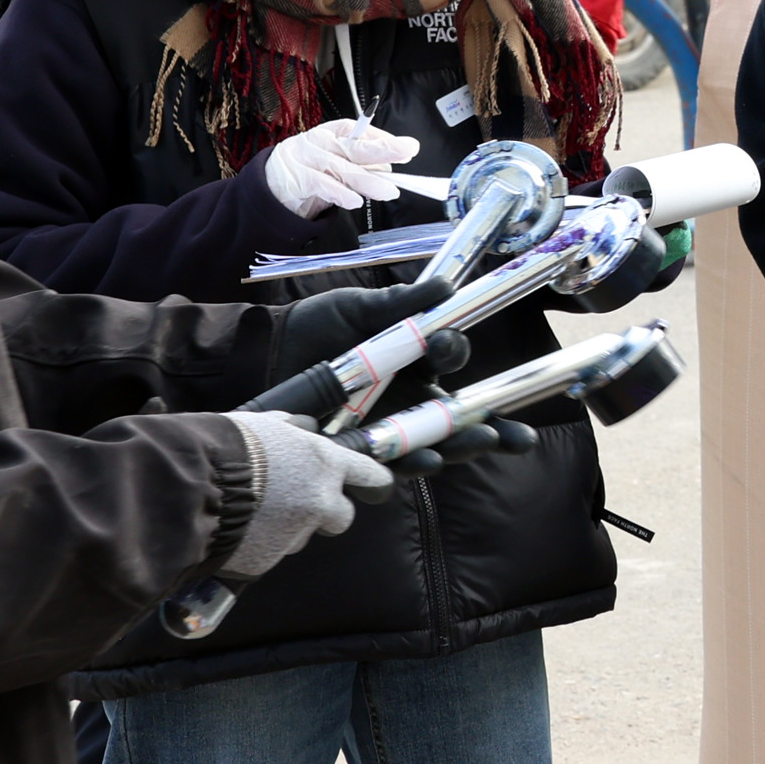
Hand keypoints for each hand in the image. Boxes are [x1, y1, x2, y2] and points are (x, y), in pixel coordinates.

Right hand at [217, 410, 394, 576]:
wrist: (189, 486)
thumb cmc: (225, 447)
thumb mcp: (263, 426)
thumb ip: (287, 430)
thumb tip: (293, 426)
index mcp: (326, 463)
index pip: (371, 475)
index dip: (373, 482)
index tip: (374, 487)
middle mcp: (320, 501)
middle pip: (341, 517)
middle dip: (323, 513)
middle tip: (294, 505)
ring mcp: (295, 534)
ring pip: (300, 537)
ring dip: (285, 530)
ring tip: (252, 514)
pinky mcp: (267, 561)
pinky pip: (268, 554)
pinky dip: (256, 546)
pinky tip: (234, 531)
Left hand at [263, 282, 527, 473]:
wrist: (264, 355)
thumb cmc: (318, 328)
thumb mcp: (358, 310)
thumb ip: (399, 304)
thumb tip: (445, 287)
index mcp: (417, 364)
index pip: (451, 363)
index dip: (455, 354)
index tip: (443, 346)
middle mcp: (409, 402)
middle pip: (458, 422)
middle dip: (487, 431)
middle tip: (500, 435)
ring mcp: (383, 431)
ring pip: (428, 452)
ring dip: (446, 454)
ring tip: (451, 454)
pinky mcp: (353, 456)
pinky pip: (379, 474)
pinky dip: (393, 475)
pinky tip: (405, 469)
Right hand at [264, 120, 412, 219]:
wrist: (269, 186)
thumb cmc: (309, 170)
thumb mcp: (335, 161)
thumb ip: (359, 163)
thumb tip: (388, 168)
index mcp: (331, 132)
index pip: (359, 130)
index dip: (383, 138)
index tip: (406, 147)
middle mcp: (319, 142)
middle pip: (354, 146)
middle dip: (384, 149)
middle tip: (407, 152)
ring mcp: (306, 159)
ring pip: (342, 168)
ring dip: (368, 181)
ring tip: (388, 191)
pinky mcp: (296, 180)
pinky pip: (322, 185)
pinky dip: (341, 193)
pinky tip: (354, 201)